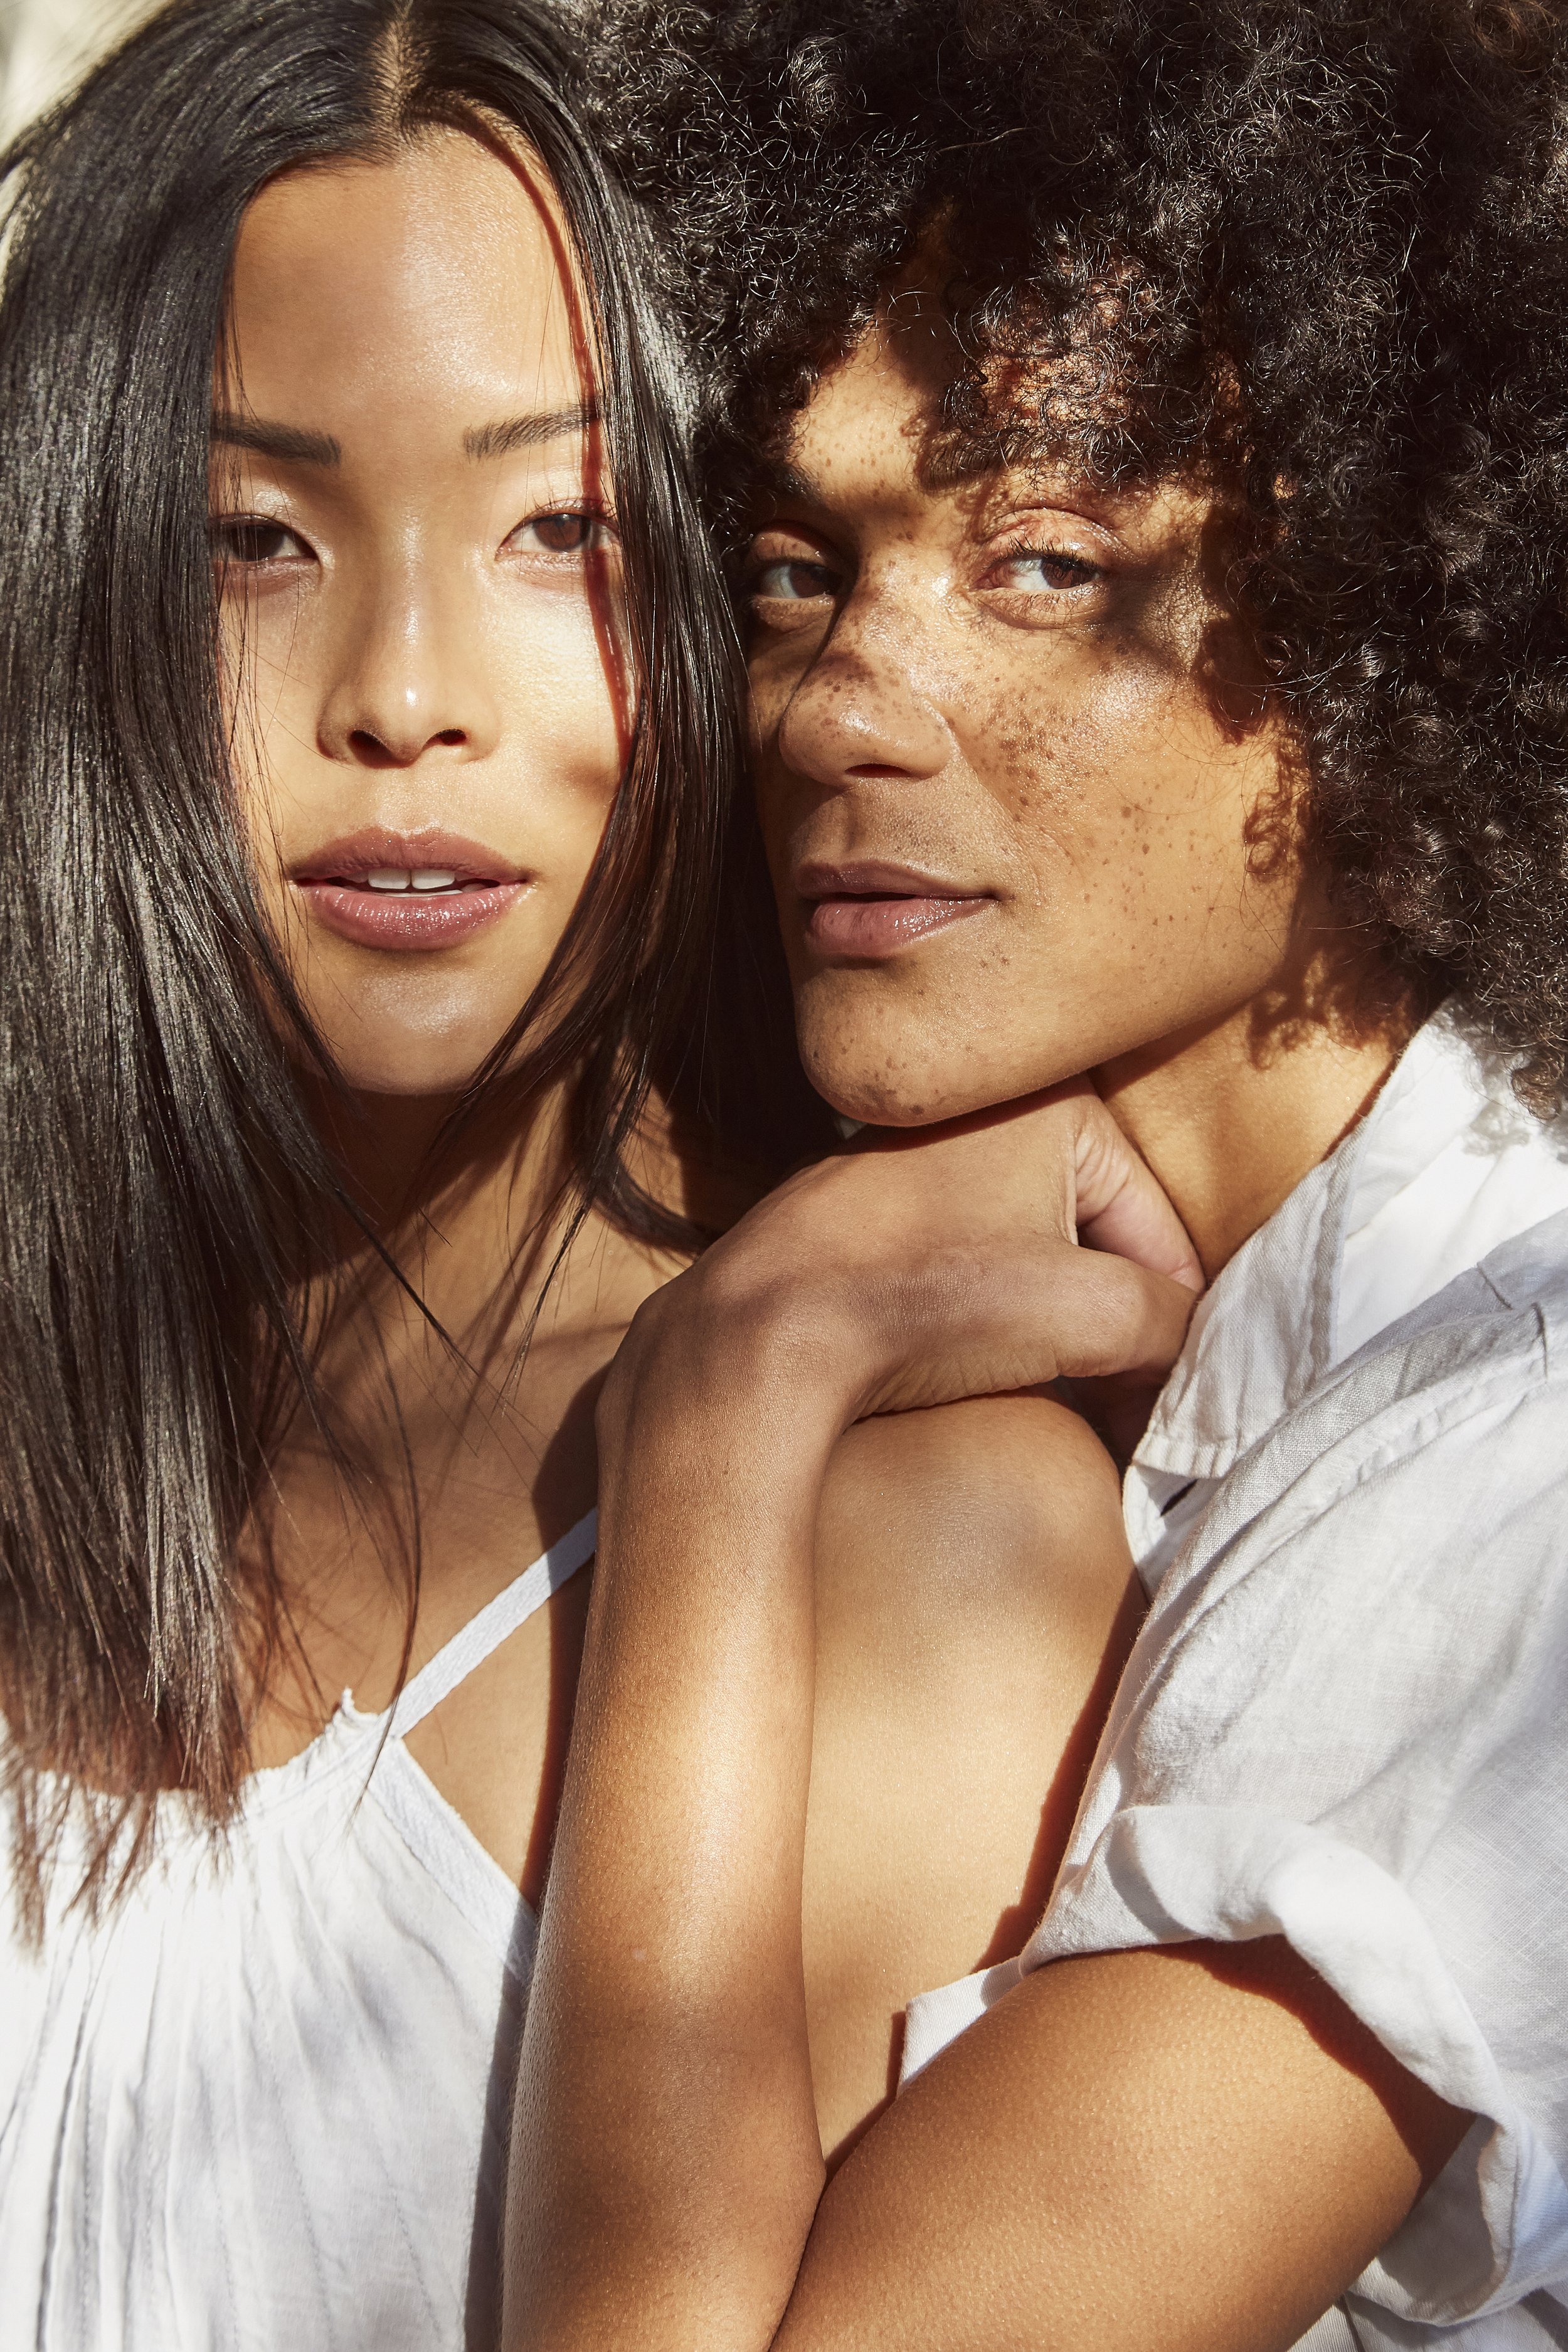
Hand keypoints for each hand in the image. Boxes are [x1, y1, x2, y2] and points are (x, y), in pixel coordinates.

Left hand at [606, 1081, 1203, 1446]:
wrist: (759, 1336)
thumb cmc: (932, 1305)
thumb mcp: (1093, 1314)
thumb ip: (1174, 1329)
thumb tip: (1203, 1365)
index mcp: (1056, 1104)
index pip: (1162, 1239)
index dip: (1173, 1334)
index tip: (1165, 1409)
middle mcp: (986, 1114)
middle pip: (1099, 1253)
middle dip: (1114, 1339)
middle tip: (1119, 1420)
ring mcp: (918, 1166)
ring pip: (1031, 1270)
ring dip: (1053, 1344)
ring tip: (1054, 1413)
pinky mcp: (864, 1218)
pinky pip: (961, 1277)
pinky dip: (983, 1332)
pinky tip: (976, 1386)